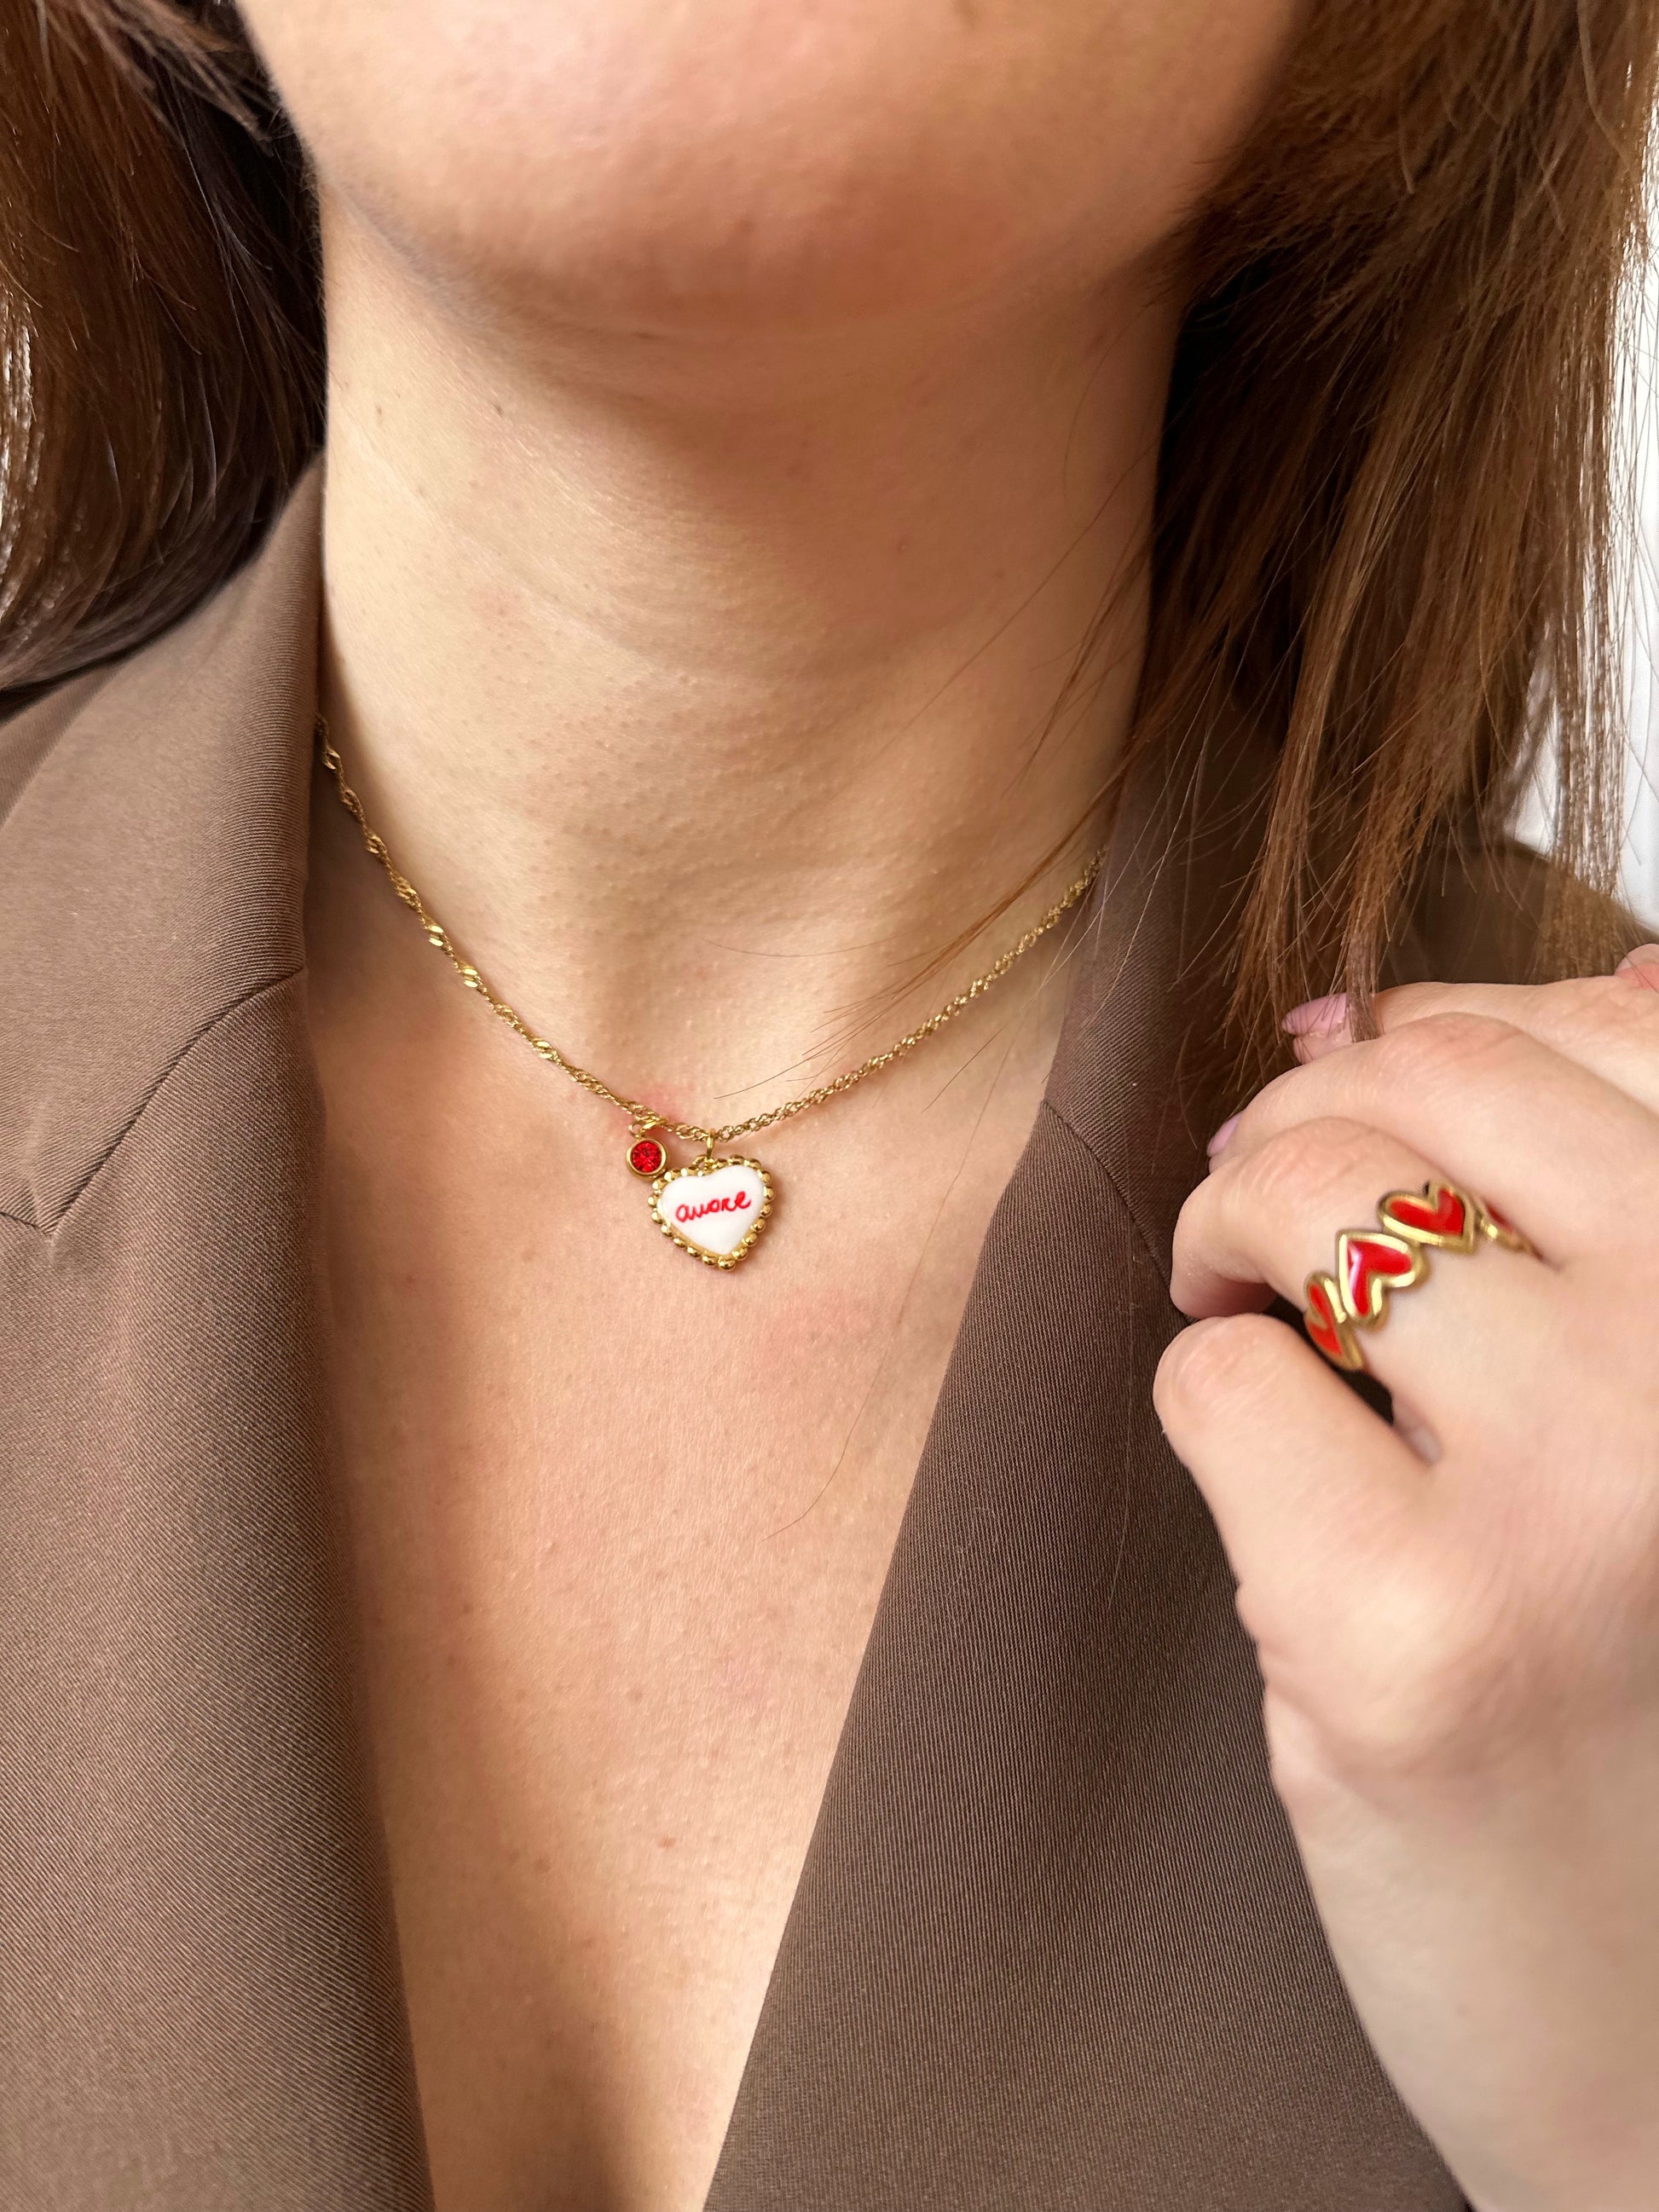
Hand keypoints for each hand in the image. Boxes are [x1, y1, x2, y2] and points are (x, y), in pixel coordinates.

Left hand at [1154, 945, 1658, 2211]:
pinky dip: (1209, 1405)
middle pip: (1437, 1076)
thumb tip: (1545, 979)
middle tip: (1272, 1210)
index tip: (1389, 1102)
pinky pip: (1223, 1381)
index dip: (1456, 1038)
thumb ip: (1641, 1214)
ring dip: (1235, 1234)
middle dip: (1312, 1117)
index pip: (1617, 1024)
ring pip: (1312, 1193)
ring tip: (1250, 1311)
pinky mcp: (1414, 1635)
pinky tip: (1272, 1487)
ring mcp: (1587, 1495)